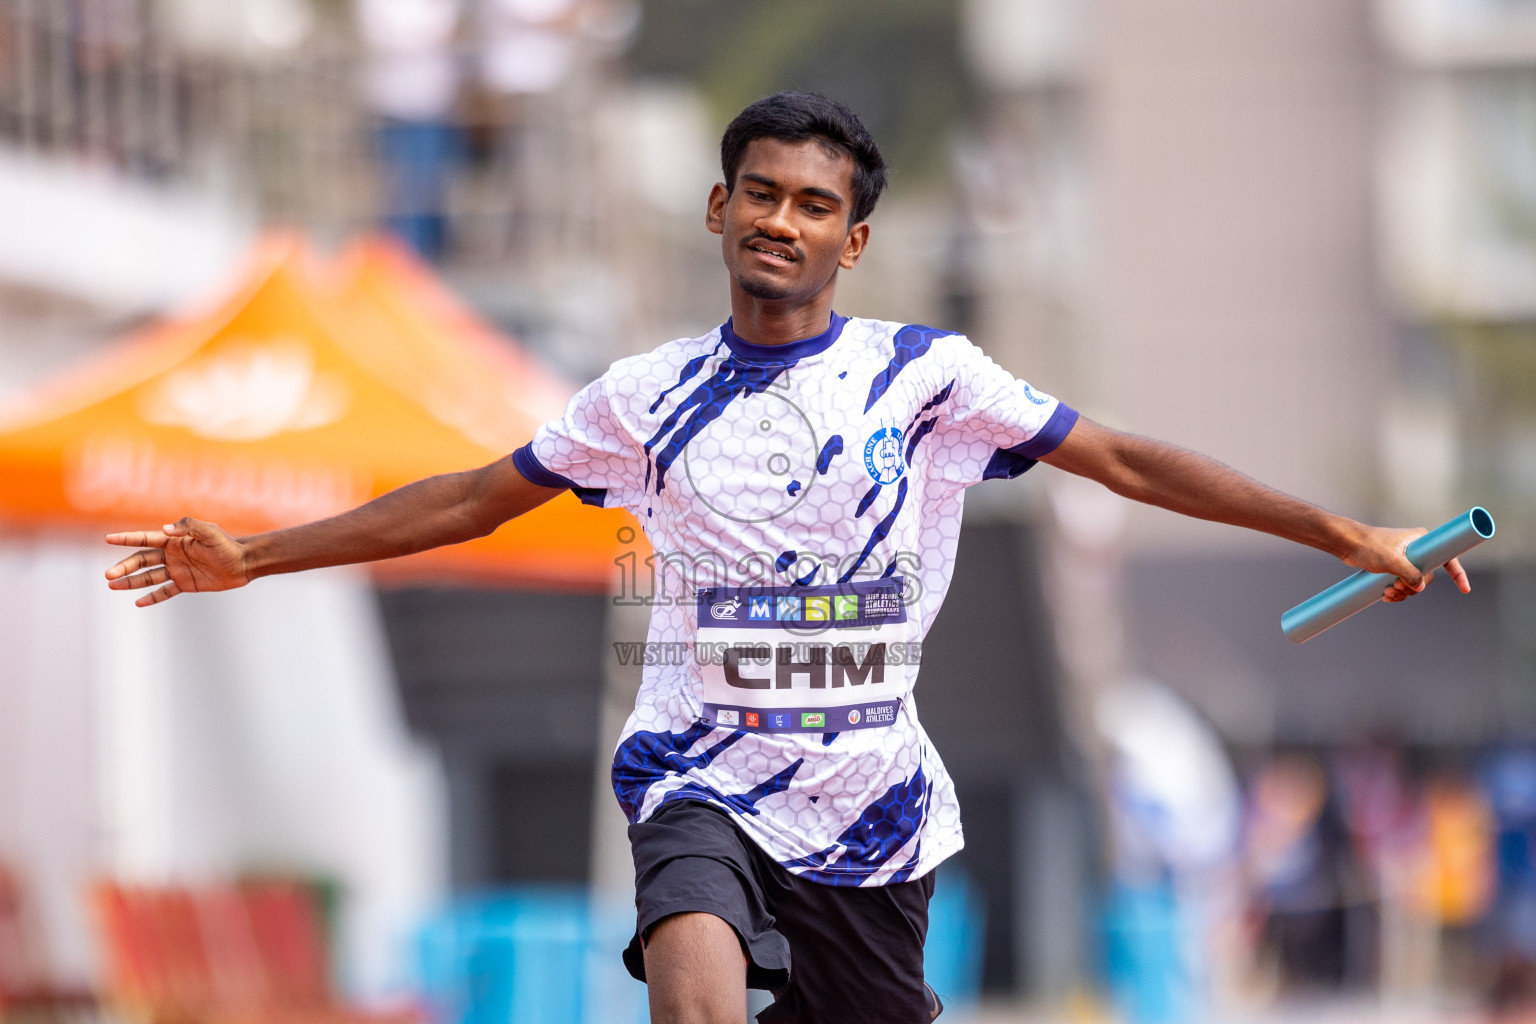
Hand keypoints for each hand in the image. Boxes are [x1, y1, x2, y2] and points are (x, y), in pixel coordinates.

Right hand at [104, 517, 249, 606]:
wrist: (244, 564)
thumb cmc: (227, 545)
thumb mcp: (210, 532)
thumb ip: (188, 527)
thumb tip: (165, 529)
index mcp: (174, 541)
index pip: (145, 539)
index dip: (126, 539)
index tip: (108, 539)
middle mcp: (172, 555)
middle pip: (141, 561)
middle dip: (124, 567)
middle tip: (108, 575)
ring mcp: (177, 570)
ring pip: (148, 577)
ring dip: (130, 582)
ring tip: (112, 586)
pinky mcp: (185, 584)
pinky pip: (165, 592)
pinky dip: (152, 598)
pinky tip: (137, 603)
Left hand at [1340, 525, 1470, 602]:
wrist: (1347, 544)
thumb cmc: (1368, 546)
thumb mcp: (1391, 561)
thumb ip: (1409, 574)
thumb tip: (1420, 587)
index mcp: (1421, 541)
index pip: (1448, 558)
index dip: (1458, 574)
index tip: (1465, 590)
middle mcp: (1417, 549)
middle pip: (1427, 576)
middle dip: (1414, 587)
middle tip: (1398, 588)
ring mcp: (1405, 559)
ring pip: (1414, 583)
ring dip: (1403, 592)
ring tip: (1388, 592)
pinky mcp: (1393, 567)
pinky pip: (1402, 584)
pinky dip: (1397, 592)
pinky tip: (1386, 596)